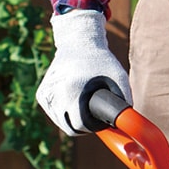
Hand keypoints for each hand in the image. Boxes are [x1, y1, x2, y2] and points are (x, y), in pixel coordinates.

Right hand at [36, 9, 131, 134]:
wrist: (78, 41)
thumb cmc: (101, 60)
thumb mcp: (119, 76)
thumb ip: (125, 100)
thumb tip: (127, 125)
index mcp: (72, 90)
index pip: (80, 125)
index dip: (93, 126)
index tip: (99, 119)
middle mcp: (55, 92)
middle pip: (69, 127)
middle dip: (83, 126)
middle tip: (92, 114)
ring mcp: (46, 94)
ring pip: (61, 123)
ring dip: (73, 120)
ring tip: (83, 104)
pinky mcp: (41, 94)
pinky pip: (54, 115)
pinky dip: (64, 113)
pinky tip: (72, 100)